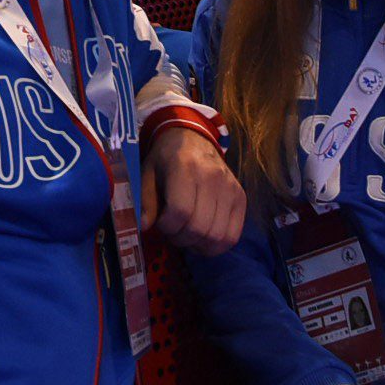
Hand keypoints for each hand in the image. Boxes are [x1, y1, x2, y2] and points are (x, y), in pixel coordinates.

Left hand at [141, 127, 243, 254]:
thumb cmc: (166, 159)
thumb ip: (146, 201)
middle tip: (172, 232)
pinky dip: (216, 245)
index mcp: (185, 167)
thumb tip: (144, 227)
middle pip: (199, 228)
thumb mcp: (147, 173)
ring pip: (217, 236)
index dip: (167, 227)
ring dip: (198, 245)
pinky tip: (202, 238)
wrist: (193, 138)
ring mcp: (230, 188)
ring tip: (187, 235)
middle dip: (180, 239)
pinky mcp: (240, 198)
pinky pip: (232, 236)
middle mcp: (212, 177)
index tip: (160, 223)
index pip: (180, 211)